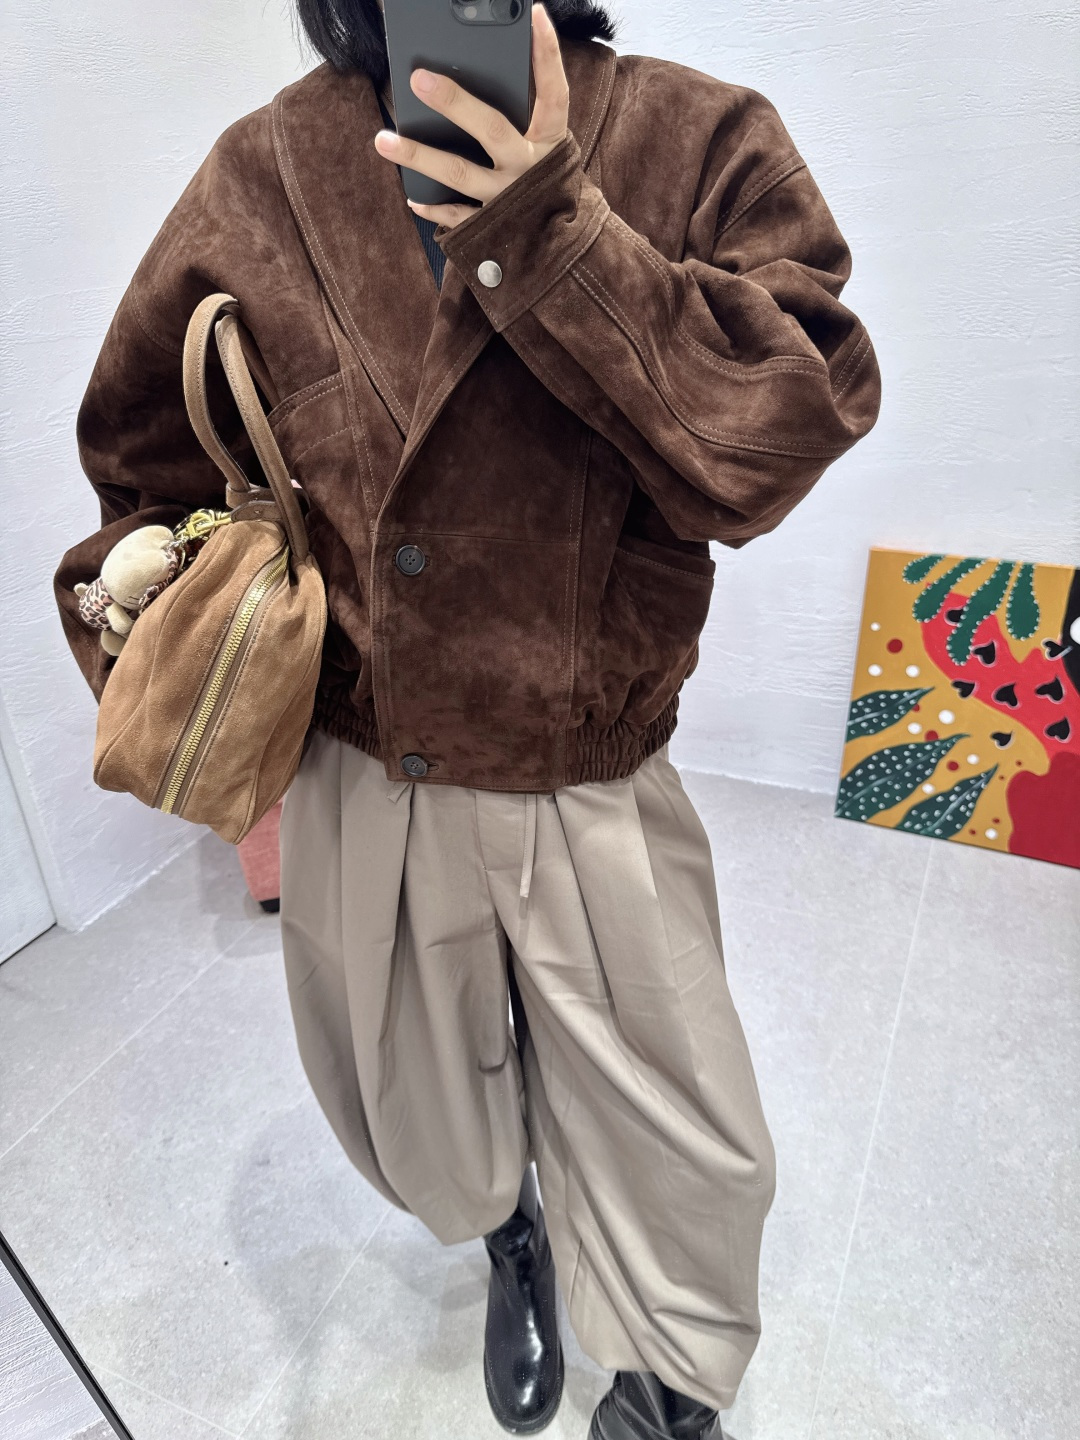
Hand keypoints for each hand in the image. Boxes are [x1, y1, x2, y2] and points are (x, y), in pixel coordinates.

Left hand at [373, 3, 568, 229]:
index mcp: (550, 143)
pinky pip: (457, 217)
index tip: (537, 14)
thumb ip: (525, 122)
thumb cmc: (549, 188)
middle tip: (418, 78)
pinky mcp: (492, 230)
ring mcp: (509, 201)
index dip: (547, 54)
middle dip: (454, 103)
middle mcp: (530, 170)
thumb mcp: (548, 151)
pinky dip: (433, 209)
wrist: (566, 252)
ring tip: (383, 140)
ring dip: (418, 156)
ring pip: (460, 174)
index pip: (553, 93)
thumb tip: (478, 81)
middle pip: (491, 129)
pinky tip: (412, 197)